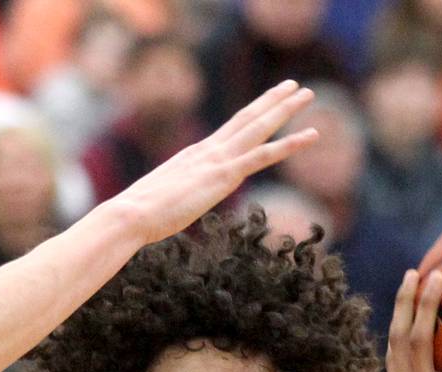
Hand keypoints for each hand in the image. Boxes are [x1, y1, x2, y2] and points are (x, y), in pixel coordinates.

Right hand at [111, 80, 318, 245]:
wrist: (130, 214)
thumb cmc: (139, 215)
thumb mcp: (162, 201)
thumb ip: (175, 197)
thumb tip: (172, 207)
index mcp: (195, 155)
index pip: (230, 129)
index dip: (252, 113)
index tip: (268, 102)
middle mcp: (208, 151)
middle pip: (247, 118)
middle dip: (272, 101)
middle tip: (295, 86)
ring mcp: (217, 160)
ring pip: (259, 127)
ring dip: (285, 110)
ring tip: (308, 94)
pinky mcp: (223, 176)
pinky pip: (263, 155)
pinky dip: (290, 144)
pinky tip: (311, 136)